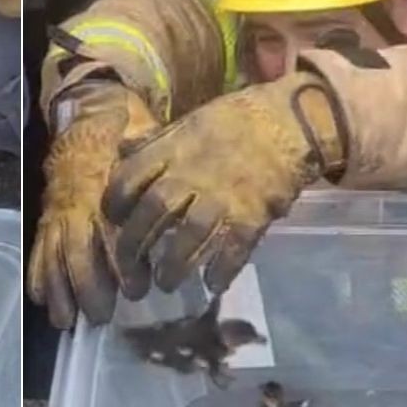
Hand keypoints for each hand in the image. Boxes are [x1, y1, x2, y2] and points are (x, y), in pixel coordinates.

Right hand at [26, 85, 158, 328]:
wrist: (82, 129)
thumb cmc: (121, 145)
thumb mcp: (143, 145)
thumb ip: (155, 165)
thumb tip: (175, 172)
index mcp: (103, 192)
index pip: (111, 232)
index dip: (122, 264)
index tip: (137, 289)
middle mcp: (76, 208)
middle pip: (76, 252)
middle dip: (87, 287)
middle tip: (101, 317)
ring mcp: (56, 217)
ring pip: (53, 257)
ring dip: (59, 291)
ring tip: (66, 322)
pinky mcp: (45, 222)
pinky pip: (37, 250)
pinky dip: (36, 276)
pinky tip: (41, 302)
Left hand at [104, 72, 342, 296]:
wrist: (292, 121)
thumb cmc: (237, 121)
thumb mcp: (190, 121)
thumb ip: (156, 143)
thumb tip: (122, 152)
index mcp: (173, 148)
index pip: (129, 179)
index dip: (116, 205)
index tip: (115, 222)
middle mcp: (191, 174)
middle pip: (152, 214)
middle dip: (135, 247)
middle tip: (131, 270)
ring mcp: (222, 196)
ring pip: (188, 237)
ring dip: (173, 265)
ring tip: (166, 284)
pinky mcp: (252, 215)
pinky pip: (233, 250)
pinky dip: (222, 271)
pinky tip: (213, 285)